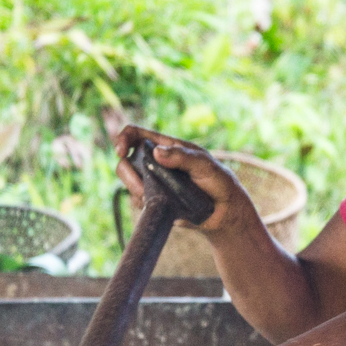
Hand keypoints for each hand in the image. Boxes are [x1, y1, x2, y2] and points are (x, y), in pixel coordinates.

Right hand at [113, 125, 257, 237]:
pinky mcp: (155, 200)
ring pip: (129, 183)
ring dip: (136, 191)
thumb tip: (157, 152)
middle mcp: (156, 162)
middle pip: (126, 162)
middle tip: (140, 188)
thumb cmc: (219, 181)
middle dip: (127, 174)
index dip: (123, 138)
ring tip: (155, 198)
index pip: (136, 134)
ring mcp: (154, 181)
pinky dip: (144, 204)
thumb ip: (183, 157)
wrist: (225, 211)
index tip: (121, 151)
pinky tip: (160, 206)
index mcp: (167, 146)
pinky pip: (138, 201)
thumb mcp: (205, 165)